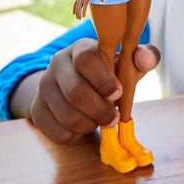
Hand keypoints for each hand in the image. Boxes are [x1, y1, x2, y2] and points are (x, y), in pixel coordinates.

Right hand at [29, 38, 160, 143]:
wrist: (77, 84)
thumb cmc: (109, 72)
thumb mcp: (126, 63)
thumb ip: (143, 58)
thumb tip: (146, 58)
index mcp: (80, 49)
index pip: (86, 59)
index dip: (103, 79)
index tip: (118, 94)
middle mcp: (57, 64)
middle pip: (75, 92)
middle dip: (100, 110)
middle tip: (114, 118)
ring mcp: (44, 87)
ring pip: (66, 116)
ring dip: (90, 124)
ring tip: (101, 121)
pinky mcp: (37, 110)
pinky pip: (57, 132)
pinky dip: (76, 135)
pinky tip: (84, 125)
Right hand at [73, 0, 102, 18]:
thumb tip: (103, 1)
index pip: (84, 6)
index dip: (83, 11)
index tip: (83, 16)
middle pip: (79, 8)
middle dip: (79, 13)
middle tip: (80, 19)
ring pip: (76, 7)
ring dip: (76, 12)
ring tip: (78, 18)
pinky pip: (75, 5)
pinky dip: (74, 9)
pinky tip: (73, 13)